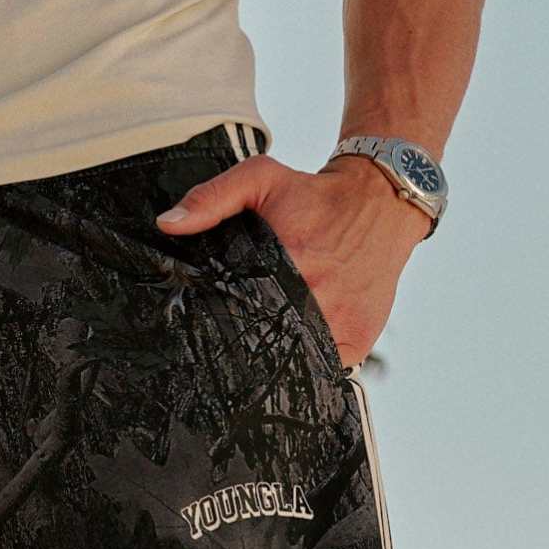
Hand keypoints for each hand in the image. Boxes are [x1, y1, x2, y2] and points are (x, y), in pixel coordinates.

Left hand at [156, 152, 428, 369]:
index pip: (241, 316)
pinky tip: (297, 351)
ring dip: (279, 361)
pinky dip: (309, 364)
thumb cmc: (315, 194)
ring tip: (264, 354)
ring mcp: (340, 326)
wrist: (380, 202)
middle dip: (248, 348)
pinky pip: (324, 369)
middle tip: (236, 347)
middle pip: (267, 345)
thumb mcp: (262, 178)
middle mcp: (316, 300)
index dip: (224, 328)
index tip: (212, 333)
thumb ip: (213, 198)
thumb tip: (168, 225)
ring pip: (295, 363)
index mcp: (289, 265)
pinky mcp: (358, 342)